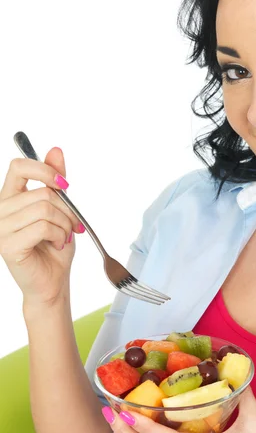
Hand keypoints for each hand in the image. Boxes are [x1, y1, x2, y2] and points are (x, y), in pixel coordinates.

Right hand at [0, 149, 83, 307]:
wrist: (52, 282)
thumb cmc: (54, 247)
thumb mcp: (60, 208)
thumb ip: (54, 181)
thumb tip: (55, 150)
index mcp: (10, 197)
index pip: (18, 166)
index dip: (44, 170)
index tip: (64, 185)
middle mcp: (1, 210)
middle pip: (42, 192)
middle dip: (67, 209)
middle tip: (72, 225)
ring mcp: (1, 228)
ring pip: (44, 209)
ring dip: (64, 224)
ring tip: (64, 236)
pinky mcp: (8, 245)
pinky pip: (42, 227)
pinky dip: (58, 235)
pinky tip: (57, 244)